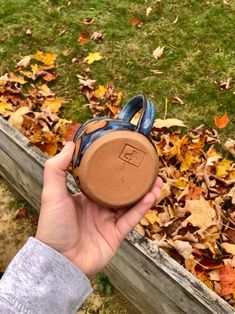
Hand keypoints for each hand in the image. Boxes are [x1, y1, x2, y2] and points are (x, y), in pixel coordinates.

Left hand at [36, 142, 161, 276]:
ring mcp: (108, 221)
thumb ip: (57, 169)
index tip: (122, 156)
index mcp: (85, 197)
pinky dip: (142, 207)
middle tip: (146, 167)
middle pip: (121, 190)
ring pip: (131, 203)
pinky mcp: (116, 235)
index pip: (102, 179)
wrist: (59, 261)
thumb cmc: (52, 227)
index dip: (113, 169)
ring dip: (145, 192)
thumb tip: (69, 144)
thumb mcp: (51, 194)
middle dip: (134, 180)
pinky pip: (132, 218)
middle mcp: (98, 208)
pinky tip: (151, 195)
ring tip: (156, 179)